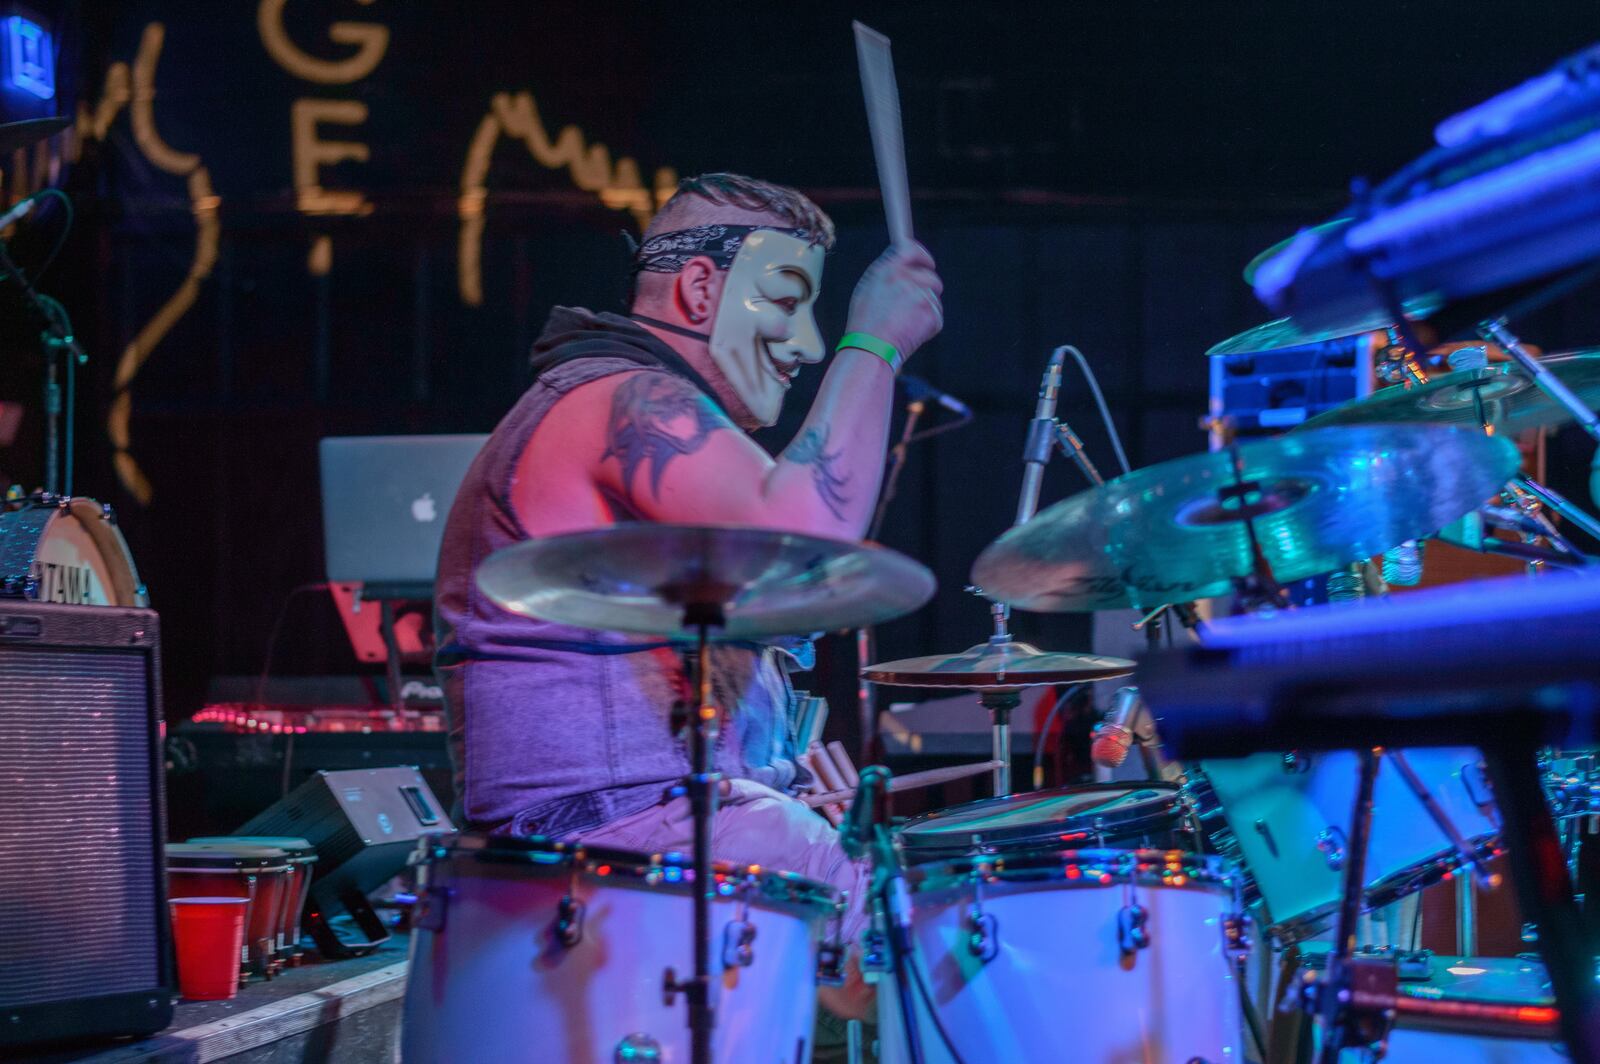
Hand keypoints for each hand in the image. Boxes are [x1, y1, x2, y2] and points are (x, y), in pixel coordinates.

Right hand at [843, 242, 943, 362]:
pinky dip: (927, 324)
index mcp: (888, 269)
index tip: (927, 262)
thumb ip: (888, 271)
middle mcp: (907, 278)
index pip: (912, 249)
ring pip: (934, 297)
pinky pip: (936, 315)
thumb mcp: (867, 288)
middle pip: (930, 276)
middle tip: (917, 302)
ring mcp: (922, 296)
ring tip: (905, 322)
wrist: (871, 349)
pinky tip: (910, 331)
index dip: (922, 256)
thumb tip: (904, 262)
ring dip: (925, 307)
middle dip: (927, 287)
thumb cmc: (865, 323)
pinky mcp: (932, 314)